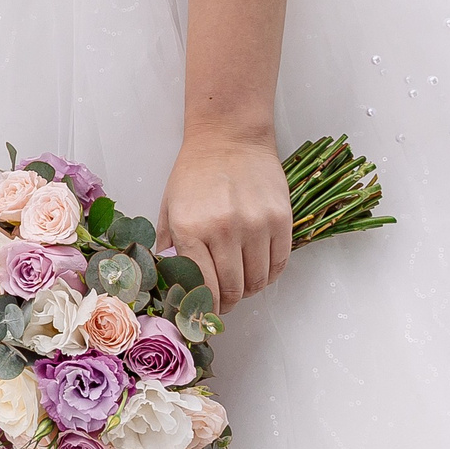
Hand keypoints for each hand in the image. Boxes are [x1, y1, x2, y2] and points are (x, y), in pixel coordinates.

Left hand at [155, 134, 291, 312]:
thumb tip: (169, 282)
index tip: (205, 312)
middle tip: (224, 303)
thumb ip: (168, 245)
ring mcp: (256, 225)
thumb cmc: (195, 172)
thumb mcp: (169, 206)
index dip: (205, 306)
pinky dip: (270, 275)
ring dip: (249, 290)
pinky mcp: (281, 219)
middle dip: (227, 303)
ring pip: (258, 280)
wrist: (229, 136)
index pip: (203, 286)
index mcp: (191, 228)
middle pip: (233, 289)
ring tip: (241, 284)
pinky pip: (279, 263)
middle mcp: (225, 229)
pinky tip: (259, 270)